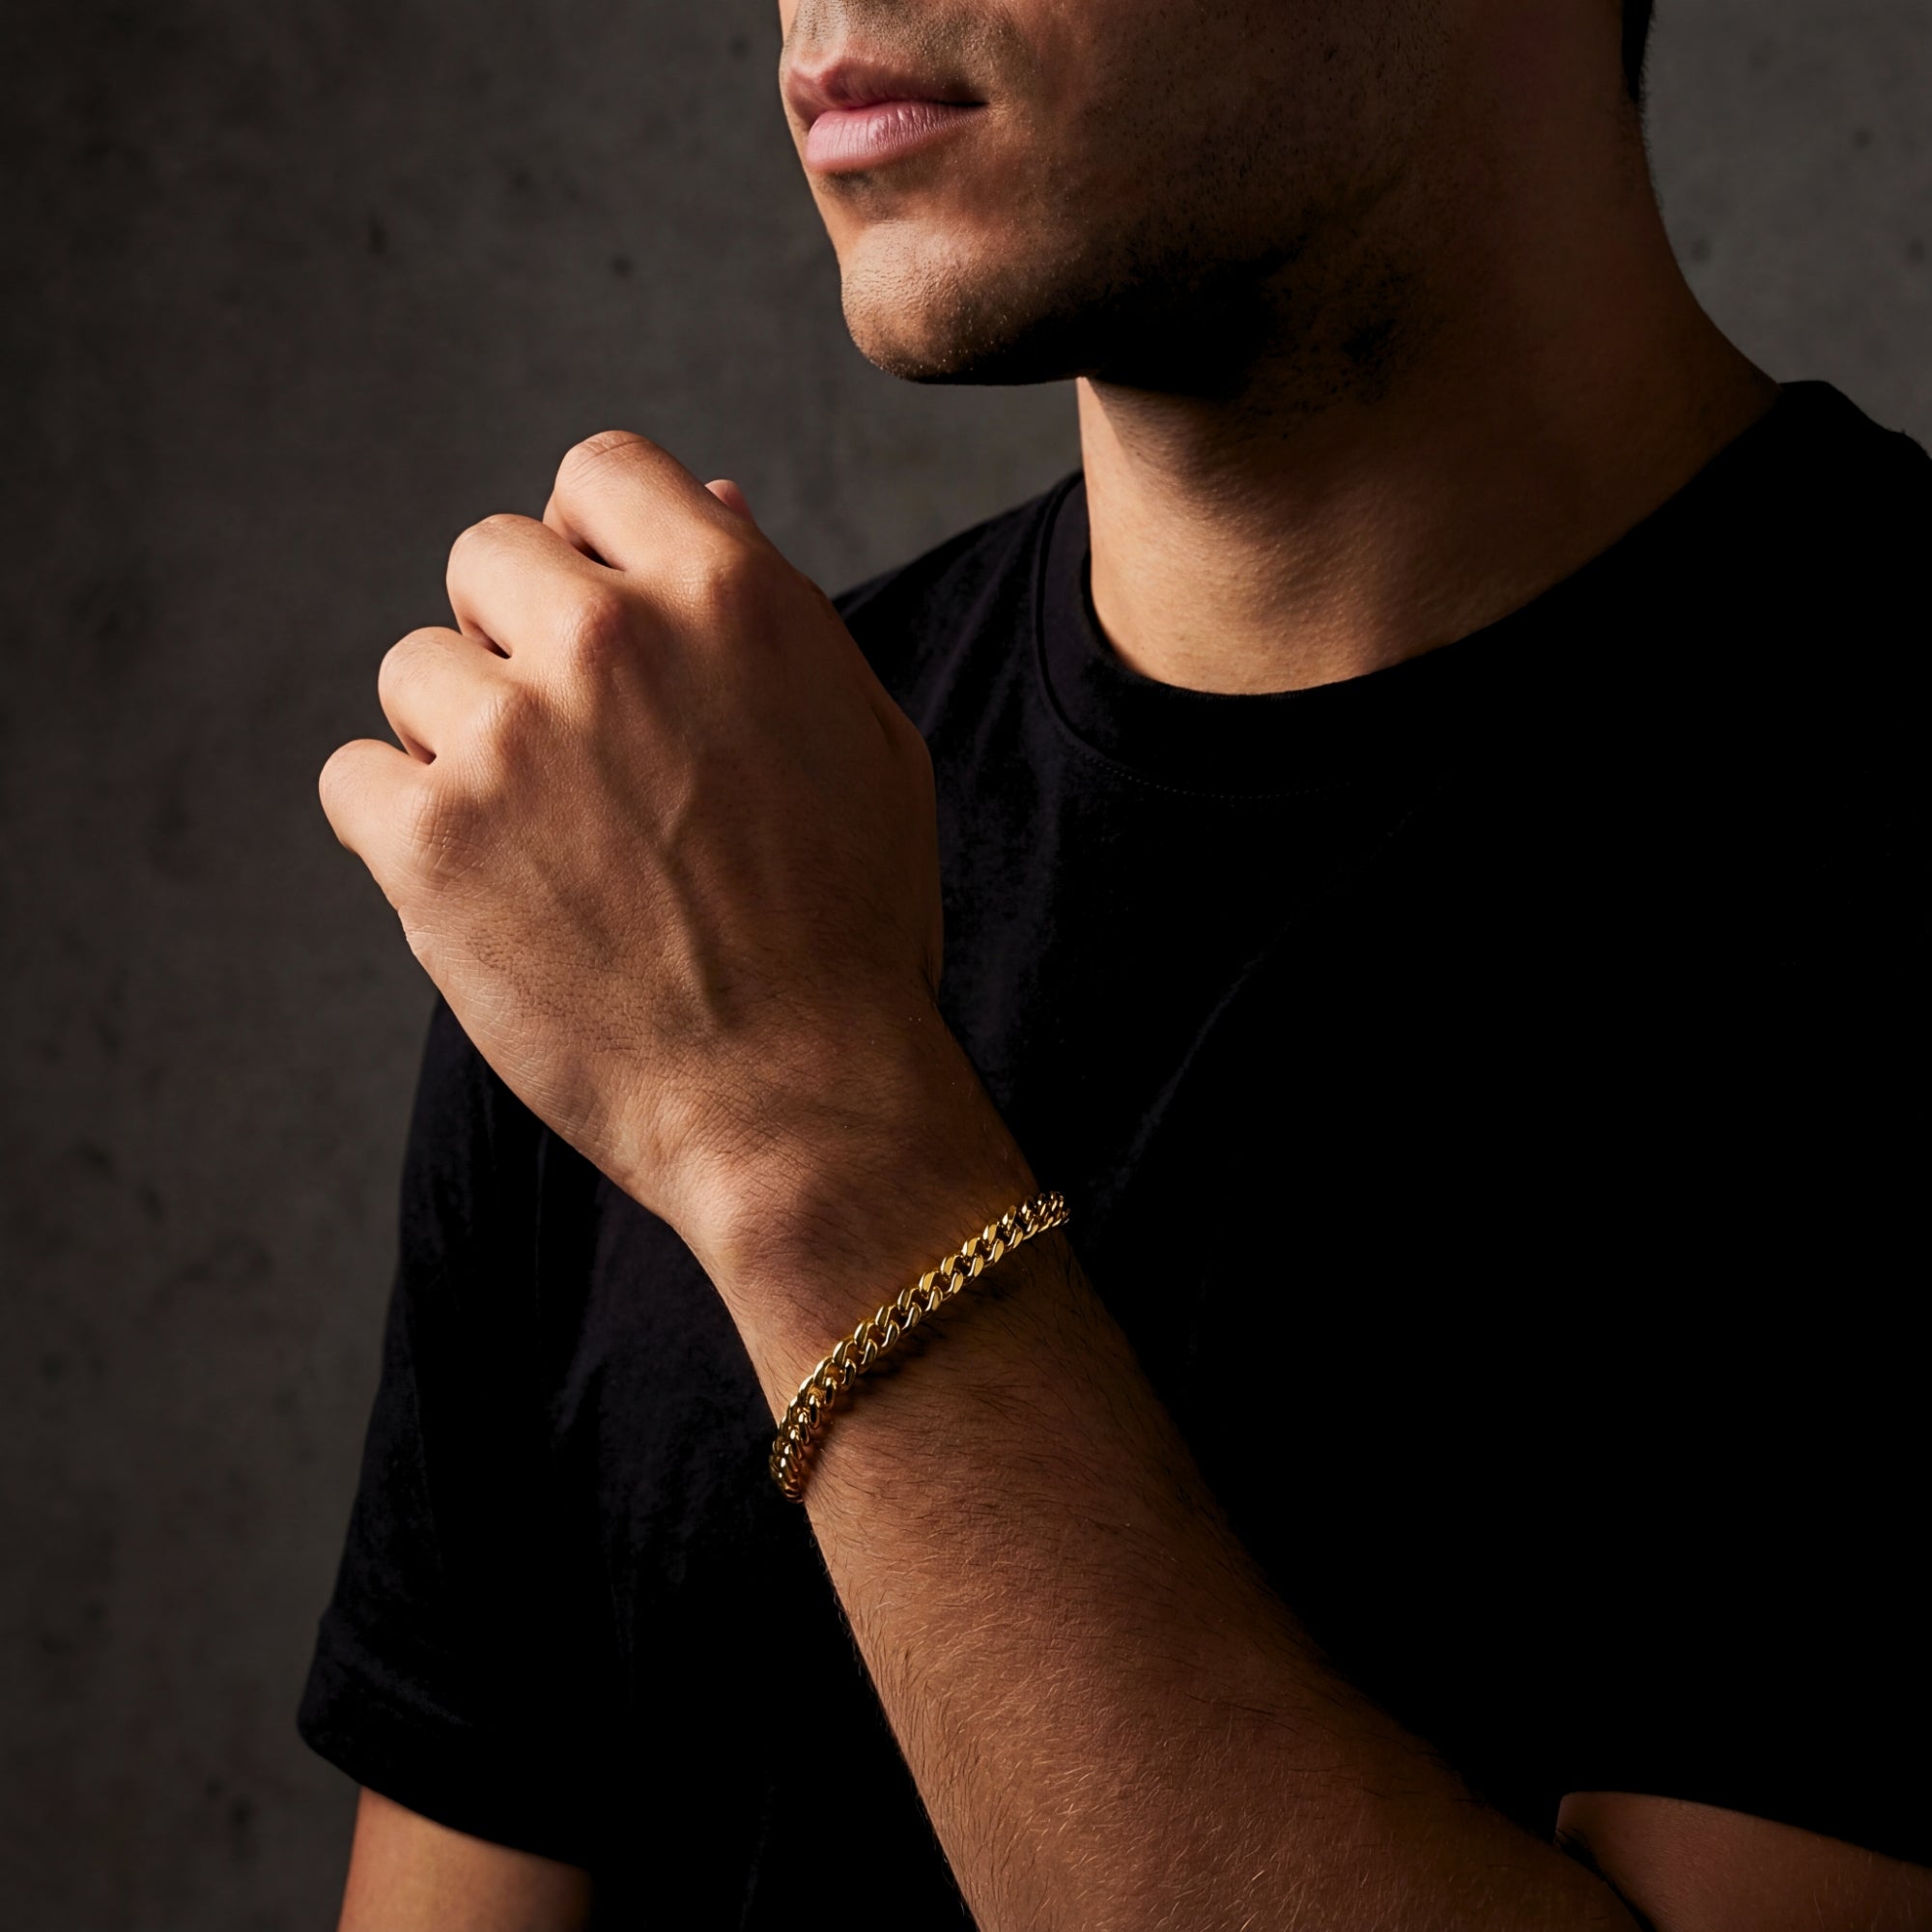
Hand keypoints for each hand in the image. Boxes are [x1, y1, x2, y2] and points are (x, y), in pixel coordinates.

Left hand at [319, 432, 953, 1266]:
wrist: (802, 1101)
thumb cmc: (853, 927)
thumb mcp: (864, 738)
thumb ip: (776, 608)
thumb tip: (707, 496)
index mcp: (729, 595)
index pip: (598, 472)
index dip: (596, 546)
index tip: (608, 628)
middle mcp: (611, 639)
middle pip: (486, 558)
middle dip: (520, 642)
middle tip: (579, 760)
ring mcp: (511, 738)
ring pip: (414, 672)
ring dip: (460, 745)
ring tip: (547, 847)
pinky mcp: (430, 843)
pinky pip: (353, 778)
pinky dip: (399, 833)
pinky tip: (481, 892)